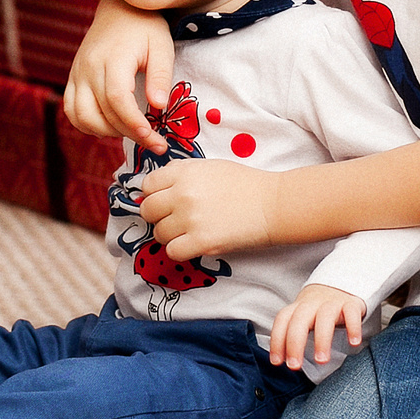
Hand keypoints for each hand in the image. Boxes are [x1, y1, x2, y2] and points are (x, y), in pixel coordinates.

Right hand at [62, 0, 176, 153]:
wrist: (119, 9)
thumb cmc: (145, 27)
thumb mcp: (162, 46)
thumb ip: (160, 76)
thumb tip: (159, 106)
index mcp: (113, 58)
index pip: (117, 99)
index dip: (133, 122)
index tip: (153, 137)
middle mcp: (89, 67)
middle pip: (102, 112)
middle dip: (129, 133)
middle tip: (155, 143)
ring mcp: (77, 73)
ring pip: (81, 116)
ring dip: (106, 132)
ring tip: (132, 131)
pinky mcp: (73, 78)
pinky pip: (71, 110)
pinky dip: (88, 124)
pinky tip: (110, 125)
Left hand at [136, 157, 280, 258]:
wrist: (272, 204)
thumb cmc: (244, 184)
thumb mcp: (209, 166)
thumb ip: (180, 172)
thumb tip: (155, 185)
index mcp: (184, 172)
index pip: (147, 186)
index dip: (154, 195)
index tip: (165, 201)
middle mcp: (183, 194)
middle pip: (148, 211)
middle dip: (158, 216)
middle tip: (175, 219)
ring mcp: (190, 219)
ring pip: (159, 233)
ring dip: (171, 235)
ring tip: (190, 231)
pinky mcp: (201, 242)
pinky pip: (172, 252)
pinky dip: (181, 251)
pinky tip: (194, 244)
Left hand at [269, 285, 366, 371]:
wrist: (340, 285)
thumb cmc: (316, 310)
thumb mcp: (302, 317)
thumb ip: (293, 334)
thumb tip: (283, 363)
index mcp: (297, 308)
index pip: (283, 321)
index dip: (277, 340)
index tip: (277, 362)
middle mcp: (312, 304)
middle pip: (299, 321)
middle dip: (295, 344)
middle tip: (295, 366)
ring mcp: (332, 302)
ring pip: (324, 317)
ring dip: (322, 340)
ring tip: (321, 361)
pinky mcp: (351, 304)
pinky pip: (351, 313)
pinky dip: (353, 328)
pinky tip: (353, 343)